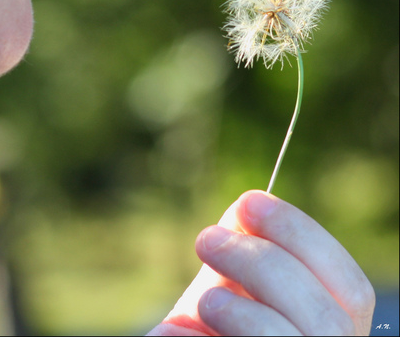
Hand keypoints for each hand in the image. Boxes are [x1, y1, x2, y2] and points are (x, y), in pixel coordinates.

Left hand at [147, 190, 374, 335]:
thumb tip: (248, 206)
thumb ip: (250, 244)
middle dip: (259, 262)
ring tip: (205, 300)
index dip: (302, 235)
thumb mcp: (236, 279)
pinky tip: (173, 331)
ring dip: (238, 312)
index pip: (350, 286)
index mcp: (336, 327)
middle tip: (207, 239)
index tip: (249, 201)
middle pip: (323, 316)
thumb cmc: (219, 319)